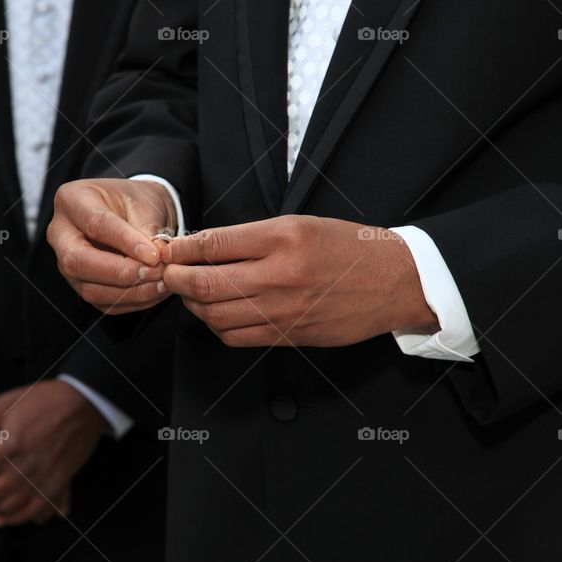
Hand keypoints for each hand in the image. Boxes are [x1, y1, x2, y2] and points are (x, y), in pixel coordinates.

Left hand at [0, 380, 105, 526]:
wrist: (84, 402)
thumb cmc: (44, 400)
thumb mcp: (6, 403)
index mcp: (11, 445)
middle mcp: (26, 467)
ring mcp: (44, 479)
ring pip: (8, 507)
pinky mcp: (59, 485)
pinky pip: (33, 512)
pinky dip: (15, 518)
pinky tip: (3, 516)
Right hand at [47, 178, 176, 313]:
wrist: (135, 212)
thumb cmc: (136, 201)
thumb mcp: (146, 203)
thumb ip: (148, 229)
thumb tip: (156, 258)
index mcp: (72, 200)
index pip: (95, 224)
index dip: (125, 242)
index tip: (154, 254)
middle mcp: (61, 233)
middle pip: (78, 260)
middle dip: (120, 272)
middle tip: (155, 271)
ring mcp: (67, 263)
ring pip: (89, 288)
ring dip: (130, 291)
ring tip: (162, 282)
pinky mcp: (81, 284)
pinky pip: (103, 302)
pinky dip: (132, 300)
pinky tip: (155, 291)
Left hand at [161, 216, 438, 347]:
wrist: (393, 282)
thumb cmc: (347, 248)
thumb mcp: (299, 224)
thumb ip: (250, 237)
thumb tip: (202, 246)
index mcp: (283, 238)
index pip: (214, 244)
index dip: (182, 249)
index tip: (169, 249)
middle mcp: (280, 276)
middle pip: (206, 284)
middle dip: (176, 279)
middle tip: (168, 272)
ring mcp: (284, 310)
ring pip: (216, 316)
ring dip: (194, 305)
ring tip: (192, 291)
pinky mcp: (288, 335)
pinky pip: (236, 337)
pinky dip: (217, 326)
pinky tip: (217, 312)